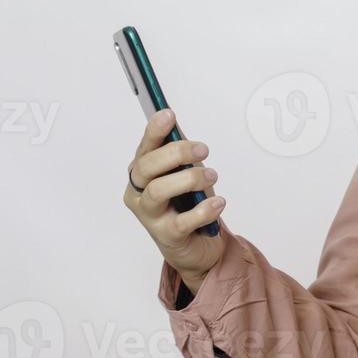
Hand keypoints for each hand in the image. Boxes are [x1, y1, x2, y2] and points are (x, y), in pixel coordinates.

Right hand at [122, 108, 226, 292]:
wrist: (198, 243)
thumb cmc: (188, 203)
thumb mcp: (185, 173)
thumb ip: (179, 153)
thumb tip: (176, 125)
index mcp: (141, 173)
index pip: (144, 148)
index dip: (154, 131)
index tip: (168, 114)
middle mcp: (138, 193)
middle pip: (146, 167)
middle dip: (176, 153)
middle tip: (203, 150)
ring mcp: (150, 216)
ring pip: (157, 191)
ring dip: (189, 179)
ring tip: (212, 176)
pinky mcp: (167, 236)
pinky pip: (182, 222)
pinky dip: (203, 210)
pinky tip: (218, 203)